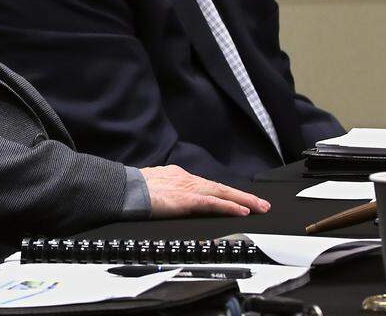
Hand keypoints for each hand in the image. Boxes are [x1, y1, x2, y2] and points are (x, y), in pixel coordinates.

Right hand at [140, 165, 270, 217]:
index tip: (237, 198)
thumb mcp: (152, 186)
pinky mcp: (187, 199)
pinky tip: (243, 210)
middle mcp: (186, 179)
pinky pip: (213, 203)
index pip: (207, 185)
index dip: (224, 193)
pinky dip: (229, 206)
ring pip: (222, 193)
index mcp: (177, 176)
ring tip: (260, 207)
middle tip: (261, 203)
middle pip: (220, 187)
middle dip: (243, 196)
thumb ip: (165, 190)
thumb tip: (166, 198)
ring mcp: (188, 188)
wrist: (123, 189)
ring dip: (243, 200)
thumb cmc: (132, 190)